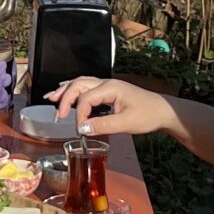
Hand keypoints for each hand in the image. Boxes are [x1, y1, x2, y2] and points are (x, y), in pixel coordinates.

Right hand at [50, 75, 182, 141]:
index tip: (79, 130)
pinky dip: (74, 91)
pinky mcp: (108, 91)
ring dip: (65, 91)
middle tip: (56, 114)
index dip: (78, 114)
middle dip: (64, 98)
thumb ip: (103, 125)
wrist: (162, 111)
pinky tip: (67, 94)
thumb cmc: (148, 115)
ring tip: (51, 98)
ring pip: (80, 83)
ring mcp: (107, 86)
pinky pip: (86, 87)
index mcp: (110, 88)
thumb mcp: (126, 123)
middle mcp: (106, 83)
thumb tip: (82, 129)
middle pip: (78, 85)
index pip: (85, 98)